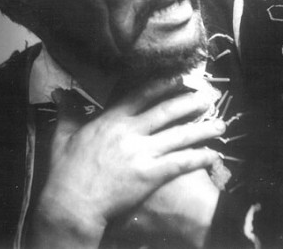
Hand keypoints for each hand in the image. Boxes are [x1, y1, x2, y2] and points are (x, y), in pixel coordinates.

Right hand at [27, 77, 225, 247]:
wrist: (71, 204)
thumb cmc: (65, 172)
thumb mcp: (62, 136)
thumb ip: (67, 112)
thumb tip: (60, 92)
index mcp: (111, 120)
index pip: (142, 94)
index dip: (164, 84)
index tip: (181, 78)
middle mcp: (130, 132)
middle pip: (167, 111)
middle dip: (191, 101)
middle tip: (210, 95)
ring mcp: (142, 153)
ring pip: (179, 135)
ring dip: (203, 128)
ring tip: (221, 123)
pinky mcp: (150, 175)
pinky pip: (180, 163)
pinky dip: (198, 158)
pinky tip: (213, 155)